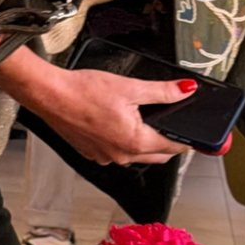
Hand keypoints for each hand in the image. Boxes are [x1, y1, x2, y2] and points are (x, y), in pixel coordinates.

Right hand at [25, 65, 190, 166]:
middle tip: (172, 129)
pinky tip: (118, 128)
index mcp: (136, 142)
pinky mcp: (92, 154)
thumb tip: (185, 91)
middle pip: (157, 156)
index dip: (186, 141)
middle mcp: (122, 156)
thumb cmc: (84, 91)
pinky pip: (116, 154)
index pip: (173, 148)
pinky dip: (124, 144)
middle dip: (168, 145)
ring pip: (137, 157)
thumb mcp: (130, 87)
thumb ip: (162, 92)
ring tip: (145, 125)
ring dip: (145, 145)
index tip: (194, 138)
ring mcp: (106, 158)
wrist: (50, 95)